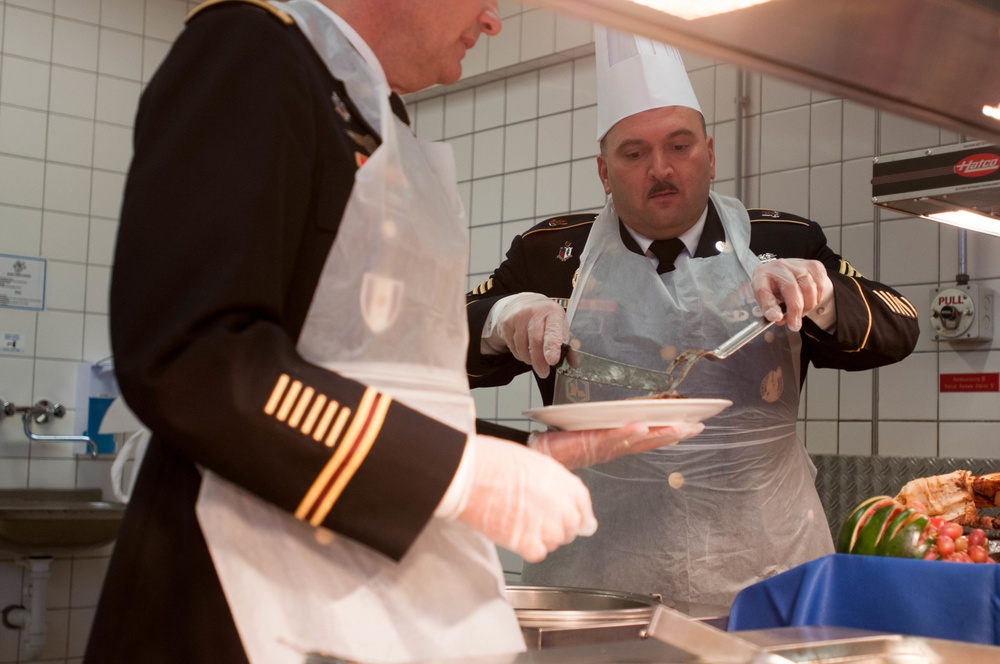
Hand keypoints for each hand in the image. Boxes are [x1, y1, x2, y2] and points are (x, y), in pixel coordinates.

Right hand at [454, 435, 596, 562]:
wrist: (468, 475)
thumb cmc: (492, 462)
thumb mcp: (533, 461)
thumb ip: (554, 482)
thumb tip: (561, 498)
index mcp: (564, 481)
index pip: (583, 506)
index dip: (575, 513)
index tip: (569, 518)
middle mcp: (561, 505)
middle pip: (572, 528)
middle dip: (558, 526)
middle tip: (535, 518)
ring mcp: (546, 526)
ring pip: (555, 542)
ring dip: (541, 537)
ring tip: (520, 522)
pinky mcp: (528, 543)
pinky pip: (538, 553)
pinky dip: (528, 548)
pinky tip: (514, 532)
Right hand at [483, 293, 567, 377]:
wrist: (520, 303)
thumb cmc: (543, 317)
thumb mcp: (558, 325)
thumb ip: (565, 343)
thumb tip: (573, 362)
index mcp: (552, 312)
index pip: (552, 331)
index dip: (552, 347)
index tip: (552, 360)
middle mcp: (534, 312)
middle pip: (535, 342)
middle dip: (540, 361)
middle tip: (543, 372)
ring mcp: (517, 317)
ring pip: (522, 348)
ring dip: (529, 359)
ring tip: (534, 357)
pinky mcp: (506, 324)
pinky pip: (513, 348)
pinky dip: (520, 354)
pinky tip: (524, 349)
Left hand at [528, 421, 703, 468]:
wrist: (541, 451)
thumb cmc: (563, 442)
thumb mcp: (592, 431)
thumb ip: (611, 425)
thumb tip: (631, 412)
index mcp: (617, 444)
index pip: (650, 438)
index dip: (672, 433)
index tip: (693, 425)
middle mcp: (615, 447)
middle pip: (651, 440)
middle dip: (676, 434)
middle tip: (698, 426)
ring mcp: (605, 445)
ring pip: (637, 439)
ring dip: (659, 433)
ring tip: (679, 426)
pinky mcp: (592, 442)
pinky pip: (613, 437)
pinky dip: (628, 432)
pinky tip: (642, 424)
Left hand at [752, 258, 834, 331]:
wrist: (785, 272)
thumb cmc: (773, 287)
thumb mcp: (765, 298)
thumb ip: (769, 309)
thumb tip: (777, 318)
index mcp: (762, 275)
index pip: (763, 289)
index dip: (770, 306)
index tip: (777, 318)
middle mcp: (779, 266)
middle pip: (791, 288)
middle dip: (795, 310)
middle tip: (795, 325)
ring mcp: (798, 264)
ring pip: (809, 287)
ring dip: (807, 305)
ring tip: (801, 312)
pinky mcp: (814, 265)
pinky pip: (820, 286)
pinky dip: (817, 298)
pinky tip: (809, 301)